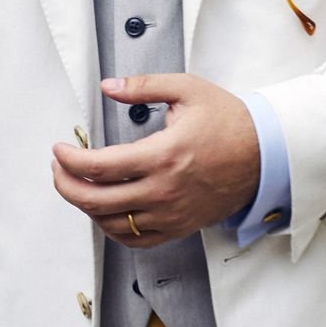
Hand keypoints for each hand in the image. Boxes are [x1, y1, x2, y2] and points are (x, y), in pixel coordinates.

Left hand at [52, 74, 259, 247]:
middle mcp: (163, 190)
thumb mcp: (189, 90)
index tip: (60, 150)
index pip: (98, 166)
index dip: (69, 159)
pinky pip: (135, 240)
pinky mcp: (179, 226)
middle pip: (95, 200)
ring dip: (86, 207)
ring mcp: (171, 213)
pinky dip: (112, 229)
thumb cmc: (230, 121)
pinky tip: (107, 212)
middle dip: (66, 185)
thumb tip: (109, 87)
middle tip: (59, 170)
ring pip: (110, 223)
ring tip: (80, 187)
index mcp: (163, 155)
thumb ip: (145, 86)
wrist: (266, 153)